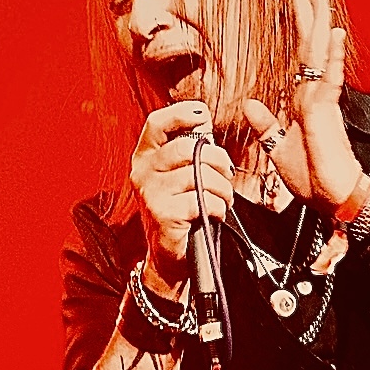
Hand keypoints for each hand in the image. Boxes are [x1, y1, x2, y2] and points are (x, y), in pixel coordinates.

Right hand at [130, 100, 234, 292]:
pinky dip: (218, 207)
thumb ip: (188, 152)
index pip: (157, 123)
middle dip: (217, 160)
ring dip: (222, 188)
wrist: (167, 256)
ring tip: (224, 198)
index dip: (180, 114)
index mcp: (145, 157)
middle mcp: (143, 172)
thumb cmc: (178, 213)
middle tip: (227, 173)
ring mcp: (151, 193)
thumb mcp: (177, 177)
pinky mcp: (163, 214)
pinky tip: (216, 213)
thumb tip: (206, 127)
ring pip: (199, 176)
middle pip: (187, 149)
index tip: (202, 115)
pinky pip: (203, 201)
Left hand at [242, 0, 364, 217]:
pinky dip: (330, 57)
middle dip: (306, 15)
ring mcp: (321, 103)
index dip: (297, 32)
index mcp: (303, 104)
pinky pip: (329, 79)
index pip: (299, 60)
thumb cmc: (313, 180)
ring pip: (318, 54)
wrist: (333, 200)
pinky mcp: (326, 115)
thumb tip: (250, 104)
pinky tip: (333, 33)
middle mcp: (314, 97)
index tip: (295, 5)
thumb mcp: (278, 150)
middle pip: (309, 48)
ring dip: (318, 23)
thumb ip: (266, 126)